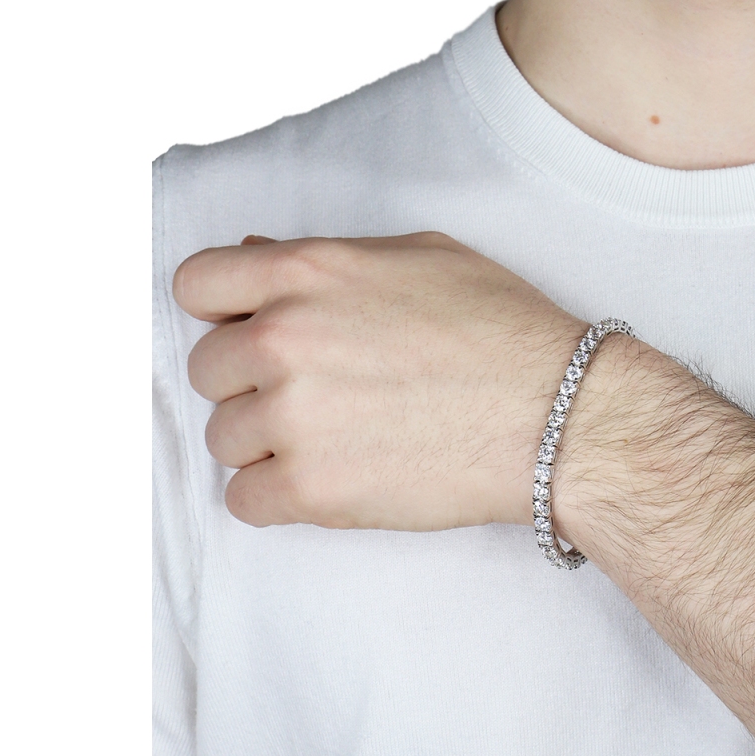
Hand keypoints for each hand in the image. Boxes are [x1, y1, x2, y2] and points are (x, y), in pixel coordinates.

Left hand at [175, 233, 588, 530]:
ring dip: (267, 442)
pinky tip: (334, 476)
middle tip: (317, 391)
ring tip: (339, 436)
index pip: (197, 284)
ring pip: (224, 438)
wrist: (557, 414)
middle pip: (208, 368)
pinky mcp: (308, 488)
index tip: (249, 328)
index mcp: (309, 272)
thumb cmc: (502, 330)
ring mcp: (292, 417)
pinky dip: (278, 497)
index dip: (222, 309)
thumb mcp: (421, 255)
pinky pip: (243, 500)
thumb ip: (327, 258)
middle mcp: (285, 338)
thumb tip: (254, 257)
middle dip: (252, 381)